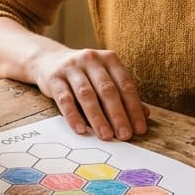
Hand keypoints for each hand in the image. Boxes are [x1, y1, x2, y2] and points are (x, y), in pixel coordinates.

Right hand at [27, 46, 148, 140]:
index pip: (125, 84)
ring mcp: (71, 68)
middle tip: (124, 135)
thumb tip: (146, 115)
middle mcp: (91, 59)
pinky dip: (73, 116)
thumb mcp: (105, 79)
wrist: (49, 60)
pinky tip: (81, 130)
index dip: (133, 107)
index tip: (139, 129)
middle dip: (117, 114)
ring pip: (86, 94)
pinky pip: (64, 99)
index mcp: (109, 59)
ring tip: (106, 135)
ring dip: (97, 117)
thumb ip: (123, 95)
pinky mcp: (54, 78)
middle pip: (107, 89)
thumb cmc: (84, 74)